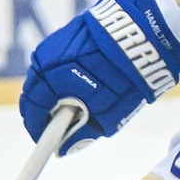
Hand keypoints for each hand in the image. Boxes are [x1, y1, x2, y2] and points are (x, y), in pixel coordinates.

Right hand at [20, 0, 179, 155]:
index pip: (32, 110)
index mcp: (51, 78)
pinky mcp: (67, 33)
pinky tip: (79, 84)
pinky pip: (54, 62)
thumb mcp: (109, 114)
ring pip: (43, 76)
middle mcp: (47, 58)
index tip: (46, 142)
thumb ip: (82, 133)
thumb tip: (64, 149)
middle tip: (59, 128)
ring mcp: (55, 43)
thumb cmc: (128, 75)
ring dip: (53, 93)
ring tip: (73, 106)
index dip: (38, 129)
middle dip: (44, 112)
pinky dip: (61, 77)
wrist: (147, 29)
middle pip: (34, 92)